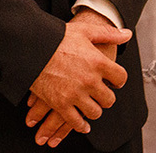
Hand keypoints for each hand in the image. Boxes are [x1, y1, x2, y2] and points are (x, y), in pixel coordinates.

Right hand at [26, 10, 130, 145]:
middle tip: (99, 93)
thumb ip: (108, 33)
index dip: (117, 80)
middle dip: (105, 97)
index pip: (120, 78)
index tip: (113, 81)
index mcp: (97, 62)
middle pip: (109, 99)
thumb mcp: (84, 30)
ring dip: (93, 110)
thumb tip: (126, 35)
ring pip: (95, 113)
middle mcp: (89, 80)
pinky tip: (82, 123)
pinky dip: (80, 125)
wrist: (29, 46)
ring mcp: (75, 94)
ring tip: (89, 104)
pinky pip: (76, 122)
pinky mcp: (60, 104)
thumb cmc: (55, 38)